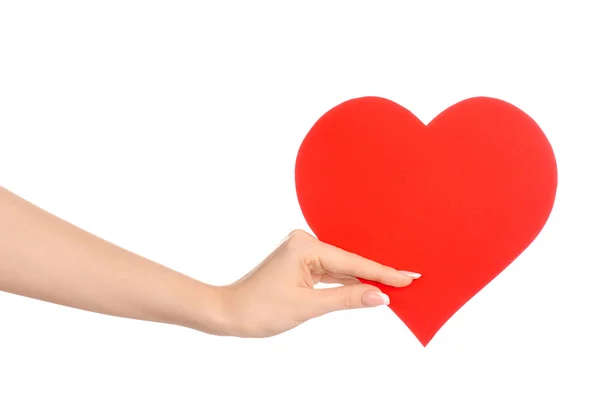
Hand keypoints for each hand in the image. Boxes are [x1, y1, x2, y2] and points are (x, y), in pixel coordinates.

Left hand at [221, 230, 419, 337]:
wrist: (228, 312)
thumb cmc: (259, 309)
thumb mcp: (306, 307)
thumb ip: (346, 300)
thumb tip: (380, 298)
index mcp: (305, 246)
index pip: (352, 263)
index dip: (382, 273)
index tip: (408, 277)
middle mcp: (305, 242)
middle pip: (350, 262)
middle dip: (377, 273)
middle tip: (410, 279)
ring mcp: (303, 251)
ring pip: (342, 267)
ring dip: (364, 278)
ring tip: (396, 284)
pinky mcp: (301, 262)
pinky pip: (332, 272)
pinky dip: (348, 282)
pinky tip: (368, 287)